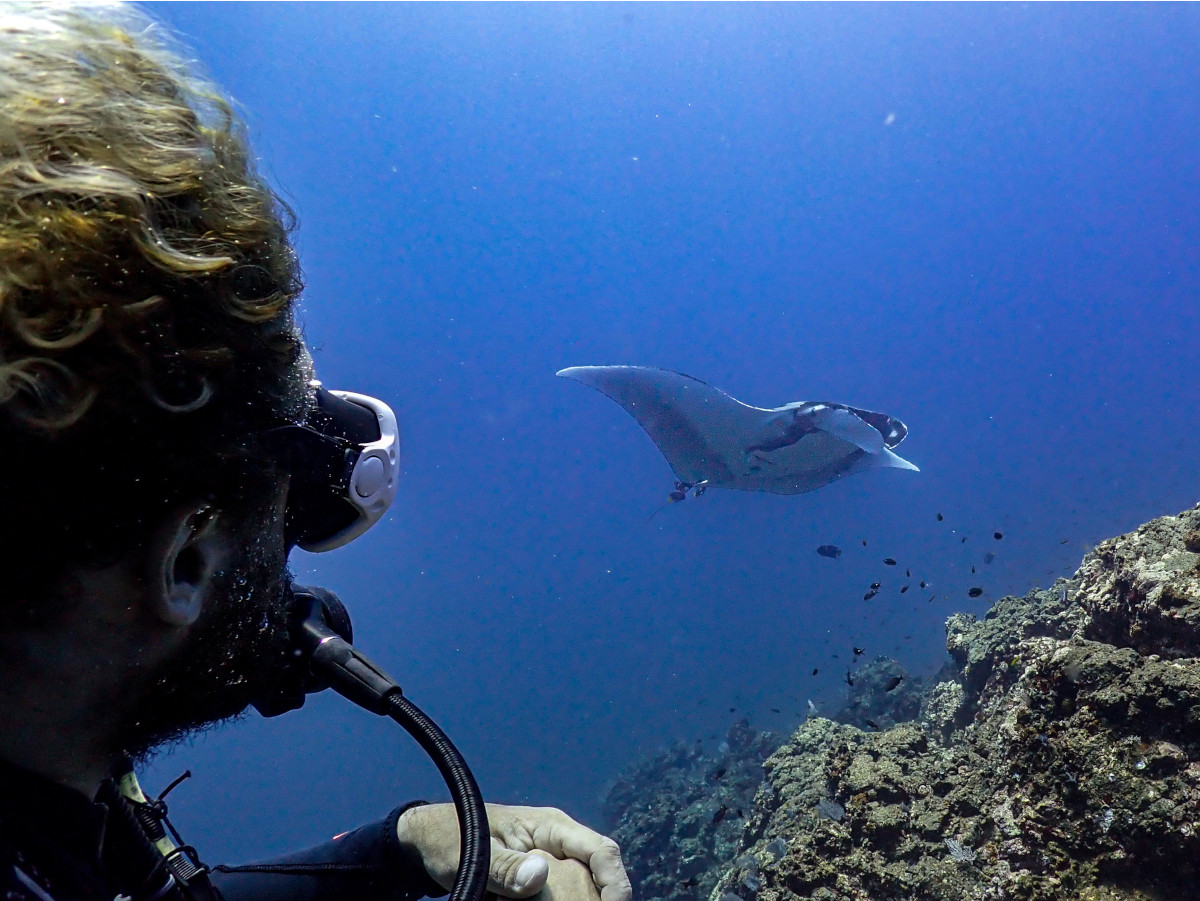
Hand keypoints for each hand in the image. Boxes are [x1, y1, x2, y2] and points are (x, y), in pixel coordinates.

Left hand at [395, 803, 631, 900]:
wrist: (430, 842)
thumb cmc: (452, 837)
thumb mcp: (475, 853)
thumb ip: (506, 867)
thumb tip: (540, 876)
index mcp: (552, 828)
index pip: (602, 851)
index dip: (616, 883)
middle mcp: (560, 845)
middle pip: (598, 877)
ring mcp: (551, 864)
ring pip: (582, 892)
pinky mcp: (539, 884)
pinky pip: (561, 899)